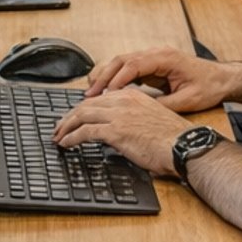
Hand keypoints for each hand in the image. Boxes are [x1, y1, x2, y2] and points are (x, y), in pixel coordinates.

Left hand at [53, 87, 189, 176]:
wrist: (183, 145)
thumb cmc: (172, 140)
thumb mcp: (150, 121)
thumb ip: (132, 120)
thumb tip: (119, 134)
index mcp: (133, 96)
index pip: (100, 98)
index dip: (83, 108)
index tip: (74, 118)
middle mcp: (124, 101)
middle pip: (86, 104)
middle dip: (69, 116)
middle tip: (59, 127)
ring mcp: (119, 114)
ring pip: (81, 115)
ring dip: (66, 126)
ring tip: (58, 136)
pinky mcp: (116, 130)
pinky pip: (85, 132)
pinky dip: (72, 137)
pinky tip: (66, 144)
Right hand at [88, 46, 240, 113]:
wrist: (222, 78)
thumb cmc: (209, 86)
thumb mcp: (188, 100)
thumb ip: (164, 105)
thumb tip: (141, 112)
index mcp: (166, 58)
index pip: (133, 64)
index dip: (116, 79)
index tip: (104, 94)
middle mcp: (157, 54)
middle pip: (121, 59)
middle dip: (103, 76)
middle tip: (89, 95)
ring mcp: (153, 58)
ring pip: (121, 62)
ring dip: (105, 76)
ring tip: (91, 93)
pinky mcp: (151, 65)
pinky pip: (127, 68)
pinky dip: (114, 78)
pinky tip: (105, 91)